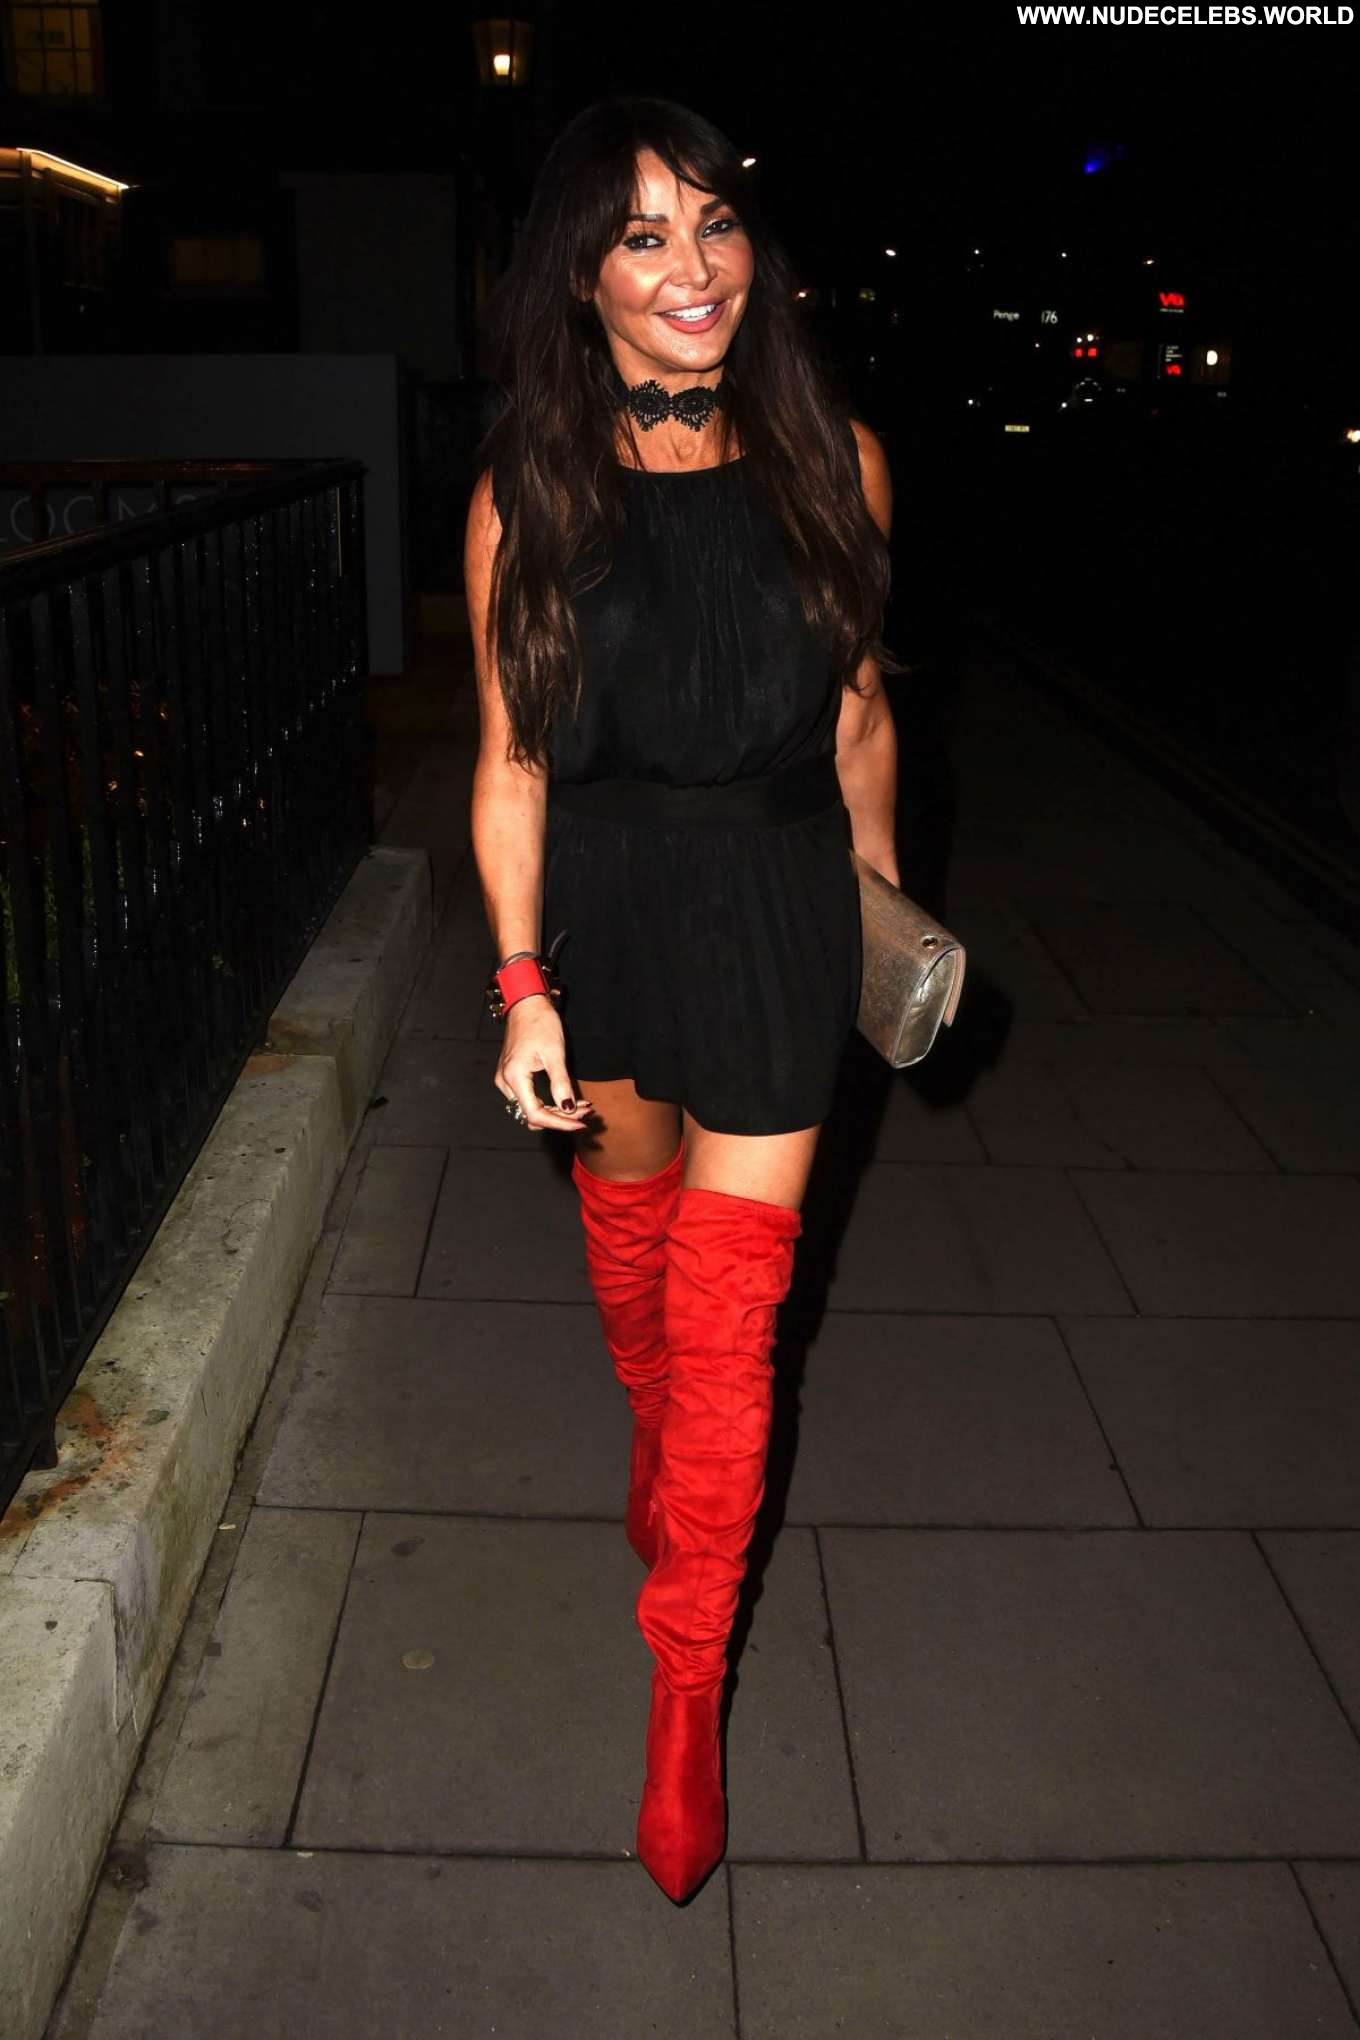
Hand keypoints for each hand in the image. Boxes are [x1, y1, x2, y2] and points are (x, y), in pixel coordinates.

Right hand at [494, 995, 594, 1130]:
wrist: (527, 1005)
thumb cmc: (540, 1023)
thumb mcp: (555, 1053)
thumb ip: (561, 1083)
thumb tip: (568, 1109)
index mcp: (514, 1077)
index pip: (535, 1114)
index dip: (559, 1123)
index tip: (581, 1123)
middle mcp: (505, 1083)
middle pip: (533, 1115)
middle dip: (561, 1118)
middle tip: (586, 1112)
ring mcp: (506, 1081)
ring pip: (531, 1110)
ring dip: (555, 1112)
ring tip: (580, 1107)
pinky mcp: (511, 1077)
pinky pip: (529, 1100)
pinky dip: (548, 1103)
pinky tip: (566, 1100)